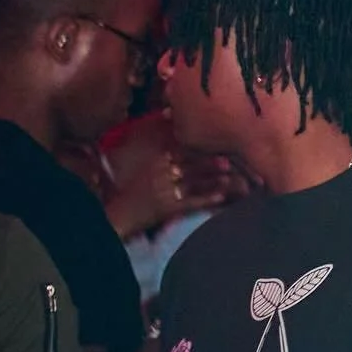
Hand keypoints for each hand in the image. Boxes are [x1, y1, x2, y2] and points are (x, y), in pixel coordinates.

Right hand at [102, 115, 246, 239]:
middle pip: (191, 166)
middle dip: (210, 165)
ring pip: (194, 183)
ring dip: (213, 181)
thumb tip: (180, 137)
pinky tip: (221, 197)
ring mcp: (164, 190)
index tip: (218, 146)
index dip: (201, 151)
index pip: (182, 153)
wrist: (120, 214)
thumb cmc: (136, 190)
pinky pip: (191, 202)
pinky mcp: (168, 207)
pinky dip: (206, 199)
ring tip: (231, 179)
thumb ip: (166, 155)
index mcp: (157, 162)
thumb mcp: (148, 168)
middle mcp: (161, 173)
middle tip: (228, 162)